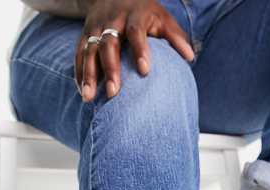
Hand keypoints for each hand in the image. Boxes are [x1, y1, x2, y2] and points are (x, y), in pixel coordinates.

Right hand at [75, 0, 194, 101]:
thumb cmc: (146, 12)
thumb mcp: (163, 19)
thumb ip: (176, 37)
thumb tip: (190, 57)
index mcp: (134, 15)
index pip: (136, 32)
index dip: (140, 50)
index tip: (145, 71)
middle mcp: (112, 20)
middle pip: (109, 44)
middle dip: (110, 69)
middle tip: (113, 93)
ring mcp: (96, 27)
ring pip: (89, 50)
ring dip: (89, 75)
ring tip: (89, 98)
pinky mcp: (85, 34)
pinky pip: (79, 54)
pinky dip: (79, 73)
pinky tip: (83, 92)